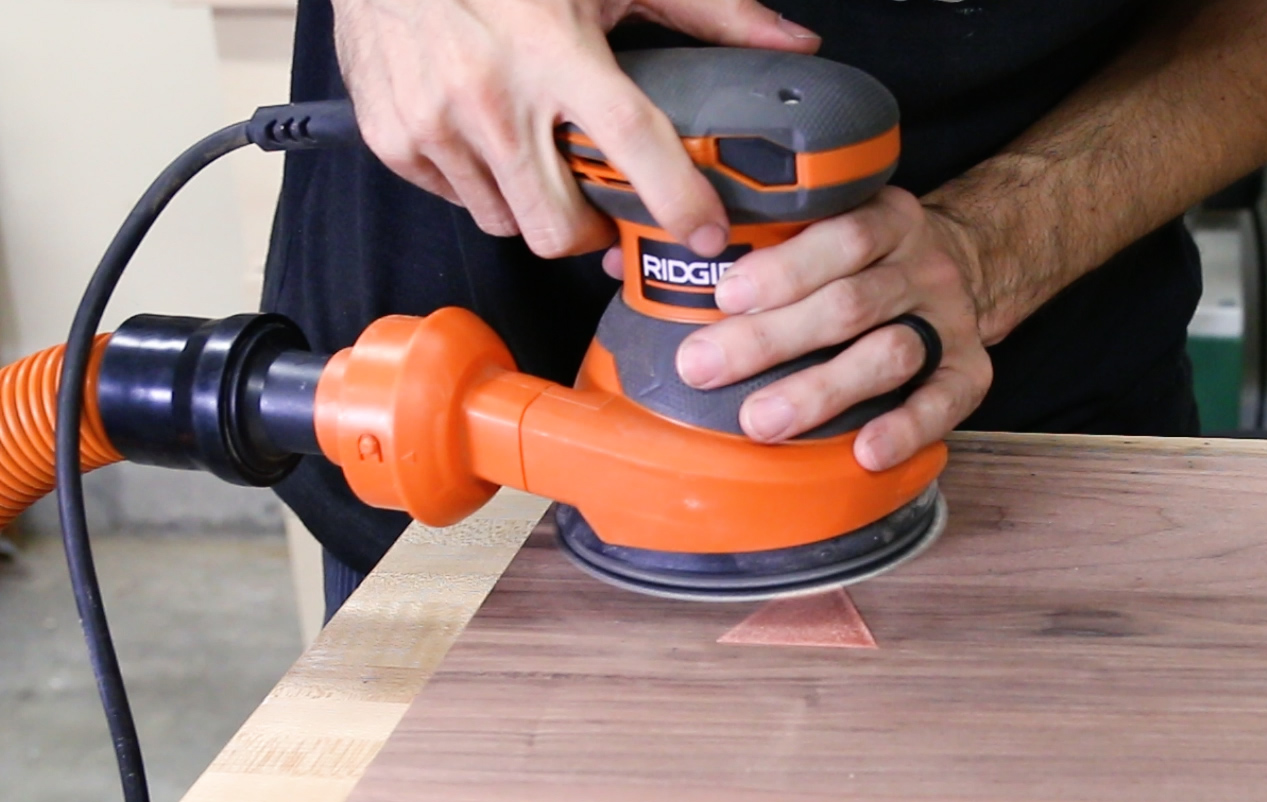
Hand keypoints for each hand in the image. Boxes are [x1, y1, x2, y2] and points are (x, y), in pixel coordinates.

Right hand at [333, 0, 819, 256]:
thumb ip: (706, 11)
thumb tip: (792, 43)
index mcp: (554, 50)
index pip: (632, 143)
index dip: (677, 199)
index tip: (708, 235)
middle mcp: (492, 95)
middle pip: (557, 226)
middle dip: (588, 233)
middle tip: (600, 204)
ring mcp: (435, 123)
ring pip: (505, 222)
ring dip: (532, 205)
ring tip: (536, 155)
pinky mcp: (394, 140)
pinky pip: (456, 200)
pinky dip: (479, 183)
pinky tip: (485, 137)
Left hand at [633, 188, 993, 471]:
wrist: (974, 264)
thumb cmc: (863, 256)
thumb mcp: (821, 224)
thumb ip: (739, 239)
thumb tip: (619, 256)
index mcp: (880, 216)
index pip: (836, 233)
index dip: (782, 267)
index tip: (723, 295)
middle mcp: (919, 263)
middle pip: (848, 303)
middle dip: (773, 340)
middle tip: (707, 368)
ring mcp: (949, 316)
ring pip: (889, 352)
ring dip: (824, 390)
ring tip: (763, 422)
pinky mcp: (974, 367)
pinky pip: (945, 400)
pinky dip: (907, 427)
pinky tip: (865, 451)